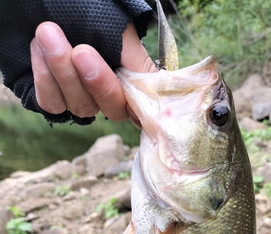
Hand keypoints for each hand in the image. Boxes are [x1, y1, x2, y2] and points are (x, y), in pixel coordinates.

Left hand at [30, 21, 156, 123]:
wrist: (51, 0)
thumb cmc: (92, 9)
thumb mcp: (122, 32)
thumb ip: (138, 65)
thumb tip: (154, 94)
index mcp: (131, 79)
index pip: (141, 106)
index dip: (137, 103)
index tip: (127, 87)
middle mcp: (108, 95)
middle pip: (111, 109)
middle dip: (96, 81)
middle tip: (81, 51)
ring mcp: (80, 98)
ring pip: (81, 106)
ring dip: (64, 71)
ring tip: (48, 33)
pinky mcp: (53, 98)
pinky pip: (52, 104)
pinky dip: (45, 78)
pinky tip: (38, 48)